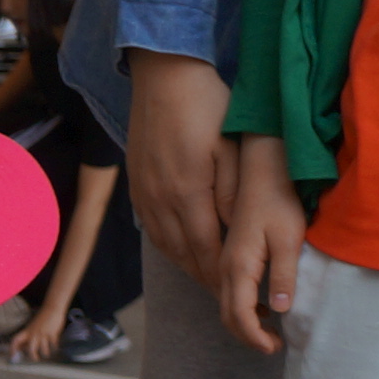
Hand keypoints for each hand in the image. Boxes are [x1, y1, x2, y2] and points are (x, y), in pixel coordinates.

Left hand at [12, 303, 67, 362]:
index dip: (12, 349)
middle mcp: (34, 333)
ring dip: (46, 353)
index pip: (16, 341)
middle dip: (33, 356)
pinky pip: (54, 345)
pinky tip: (56, 347)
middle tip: (36, 359)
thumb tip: (23, 348)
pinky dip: (55, 348)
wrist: (52, 307)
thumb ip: (28, 336)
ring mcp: (44, 334)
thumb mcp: (32, 326)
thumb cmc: (42, 318)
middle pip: (31, 349)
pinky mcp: (53, 333)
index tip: (12, 356)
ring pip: (43, 349)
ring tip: (47, 354)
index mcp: (27, 331)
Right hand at [124, 50, 235, 292]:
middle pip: (186, 256)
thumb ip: (232, 190)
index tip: (242, 298)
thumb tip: (234, 229)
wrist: (162, 77)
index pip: (209, 251)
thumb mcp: (231, 145)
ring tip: (210, 284)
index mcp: (188, 192)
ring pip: (167, 247)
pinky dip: (171, 250)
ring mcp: (144, 196)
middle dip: (208, 281)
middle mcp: (160, 201)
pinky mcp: (137, 189)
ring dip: (189, 268)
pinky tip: (184, 254)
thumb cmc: (206, 104)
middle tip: (231, 302)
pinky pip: (154, 232)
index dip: (225, 278)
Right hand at [216, 134, 303, 355]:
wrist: (261, 169)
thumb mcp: (290, 239)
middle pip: (226, 313)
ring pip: (223, 302)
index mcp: (238, 266)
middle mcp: (223, 265)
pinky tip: (260, 302)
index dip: (255, 337)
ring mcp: (221, 259)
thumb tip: (283, 310)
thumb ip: (284, 275)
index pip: (240, 315)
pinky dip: (238, 305)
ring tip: (269, 328)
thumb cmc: (280, 200)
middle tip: (273, 345)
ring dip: (242, 321)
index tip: (274, 347)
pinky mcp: (225, 252)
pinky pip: (223, 289)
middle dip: (247, 334)